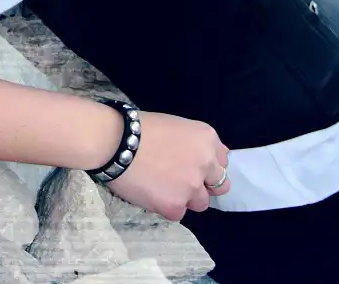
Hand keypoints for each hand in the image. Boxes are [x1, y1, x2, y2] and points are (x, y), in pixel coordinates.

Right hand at [106, 112, 230, 221]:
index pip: (222, 161)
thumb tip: (209, 158)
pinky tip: (151, 191)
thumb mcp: (176, 126)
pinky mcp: (176, 206)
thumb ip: (195, 144)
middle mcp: (206, 163)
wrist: (116, 141)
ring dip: (186, 197)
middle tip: (183, 180)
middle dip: (204, 184)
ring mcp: (192, 187)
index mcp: (206, 139)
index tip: (193, 165)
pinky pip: (179, 212)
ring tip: (163, 186)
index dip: (208, 166)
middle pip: (220, 184)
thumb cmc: (141, 128)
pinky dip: (167, 205)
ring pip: (200, 202)